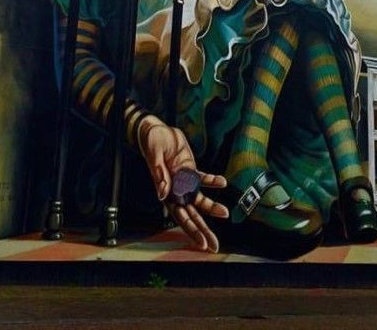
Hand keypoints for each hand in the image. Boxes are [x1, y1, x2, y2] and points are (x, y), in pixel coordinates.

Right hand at [138, 116, 228, 251]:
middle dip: (203, 230)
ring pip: (199, 199)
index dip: (191, 230)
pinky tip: (222, 182)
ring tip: (225, 214)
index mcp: (165, 191)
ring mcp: (183, 181)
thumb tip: (163, 194)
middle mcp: (175, 190)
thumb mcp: (154, 156)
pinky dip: (212, 181)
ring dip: (211, 207)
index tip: (201, 244)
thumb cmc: (151, 143)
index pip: (179, 216)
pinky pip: (202, 178)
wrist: (155, 130)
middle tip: (214, 245)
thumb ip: (159, 174)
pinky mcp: (189, 169)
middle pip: (191, 214)